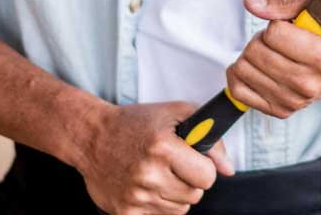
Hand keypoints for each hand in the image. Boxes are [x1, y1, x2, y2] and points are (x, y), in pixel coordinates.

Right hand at [77, 101, 232, 214]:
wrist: (92, 137)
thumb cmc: (136, 123)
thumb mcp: (177, 114)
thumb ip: (210, 138)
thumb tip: (228, 169)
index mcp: (163, 147)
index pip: (207, 177)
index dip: (205, 168)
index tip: (195, 161)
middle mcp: (148, 174)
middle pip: (195, 196)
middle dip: (190, 182)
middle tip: (174, 166)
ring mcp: (135, 196)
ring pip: (180, 211)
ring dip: (175, 195)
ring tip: (159, 175)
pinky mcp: (124, 213)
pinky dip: (158, 206)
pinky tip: (147, 188)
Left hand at [225, 0, 320, 117]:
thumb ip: (286, 4)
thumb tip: (251, 4)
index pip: (273, 34)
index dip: (278, 22)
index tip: (291, 25)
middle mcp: (307, 84)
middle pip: (255, 51)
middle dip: (263, 36)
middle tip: (281, 37)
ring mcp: (294, 100)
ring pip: (244, 69)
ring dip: (254, 54)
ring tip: (274, 51)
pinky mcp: (282, 110)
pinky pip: (239, 91)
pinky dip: (242, 74)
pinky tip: (257, 65)